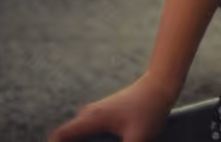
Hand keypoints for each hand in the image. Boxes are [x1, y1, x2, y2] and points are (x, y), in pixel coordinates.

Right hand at [48, 73, 177, 141]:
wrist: (160, 85)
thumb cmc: (149, 110)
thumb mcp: (138, 139)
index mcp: (92, 119)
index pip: (60, 136)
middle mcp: (90, 114)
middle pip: (67, 137)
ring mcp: (96, 112)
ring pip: (79, 134)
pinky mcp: (105, 114)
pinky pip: (88, 131)